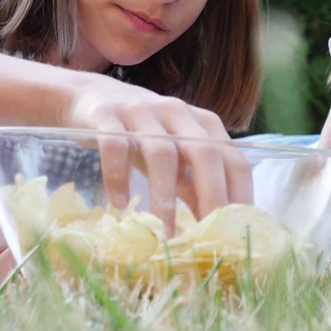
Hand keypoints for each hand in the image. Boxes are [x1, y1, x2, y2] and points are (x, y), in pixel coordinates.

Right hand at [63, 75, 252, 235]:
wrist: (91, 95)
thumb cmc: (142, 134)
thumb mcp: (174, 158)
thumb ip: (195, 186)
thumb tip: (214, 229)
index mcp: (203, 124)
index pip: (233, 159)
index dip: (240, 194)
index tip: (237, 231)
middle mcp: (178, 113)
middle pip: (205, 152)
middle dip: (211, 194)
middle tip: (207, 235)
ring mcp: (142, 112)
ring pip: (161, 153)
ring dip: (163, 196)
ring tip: (162, 232)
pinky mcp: (106, 116)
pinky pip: (115, 146)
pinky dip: (118, 177)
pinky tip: (119, 204)